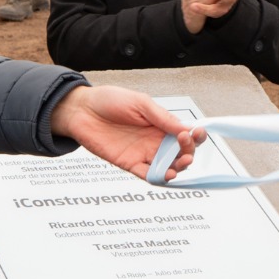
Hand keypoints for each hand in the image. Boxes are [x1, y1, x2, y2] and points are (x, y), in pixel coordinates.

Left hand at [51, 85, 205, 179]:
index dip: (195, 136)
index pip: (185, 134)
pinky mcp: (129, 164)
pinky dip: (159, 178)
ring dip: (178, 167)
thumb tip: (185, 127)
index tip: (196, 133)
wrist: (82, 110)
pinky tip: (167, 174)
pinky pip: (148, 175)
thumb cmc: (109, 101)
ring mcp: (143, 153)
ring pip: (168, 166)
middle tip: (186, 145)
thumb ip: (162, 117)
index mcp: (160, 124)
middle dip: (189, 152)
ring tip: (181, 163)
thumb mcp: (140, 103)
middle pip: (180, 153)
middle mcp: (154, 140)